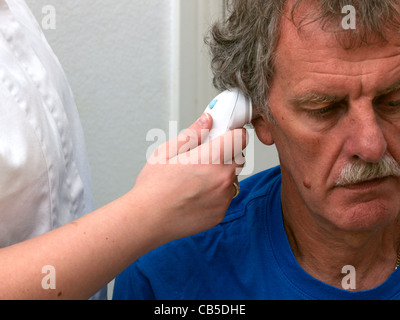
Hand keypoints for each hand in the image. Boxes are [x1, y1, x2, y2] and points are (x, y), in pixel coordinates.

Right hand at [131, 113, 247, 241]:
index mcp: (211, 159)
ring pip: (231, 180)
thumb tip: (207, 120)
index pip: (239, 138)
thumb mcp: (167, 151)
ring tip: (195, 181)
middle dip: (226, 155)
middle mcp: (223, 179)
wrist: (148, 220)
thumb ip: (192, 134)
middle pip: (238, 159)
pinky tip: (195, 196)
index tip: (225, 135)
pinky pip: (224, 198)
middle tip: (204, 159)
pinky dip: (215, 195)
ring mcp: (223, 198)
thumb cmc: (153, 186)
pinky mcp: (220, 214)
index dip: (233, 134)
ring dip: (221, 176)